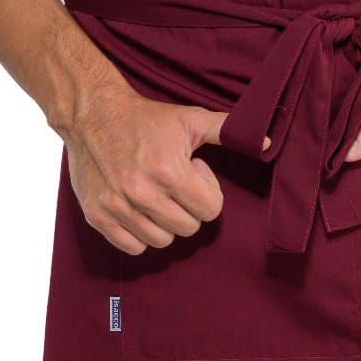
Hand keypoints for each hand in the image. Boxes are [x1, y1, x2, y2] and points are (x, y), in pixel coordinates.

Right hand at [66, 75, 240, 255]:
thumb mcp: (189, 119)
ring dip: (165, 221)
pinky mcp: (98, 217)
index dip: (207, 191)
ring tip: (157, 193)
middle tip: (175, 182)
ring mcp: (118, 207)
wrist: (94, 113)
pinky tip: (139, 208)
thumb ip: (227, 130)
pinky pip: (133, 247)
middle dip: (189, 207)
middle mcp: (143, 193)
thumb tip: (265, 140)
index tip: (194, 172)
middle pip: (189, 228)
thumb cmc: (146, 117)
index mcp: (169, 170)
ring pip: (162, 241)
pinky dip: (140, 234)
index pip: (211, 211)